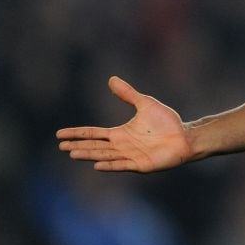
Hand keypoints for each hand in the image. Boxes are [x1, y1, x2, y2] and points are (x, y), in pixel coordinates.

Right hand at [57, 76, 192, 171]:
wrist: (185, 136)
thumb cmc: (166, 122)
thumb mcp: (145, 104)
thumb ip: (128, 94)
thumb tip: (111, 79)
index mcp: (120, 133)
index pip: (94, 133)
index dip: (77, 133)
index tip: (59, 134)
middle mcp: (122, 146)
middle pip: (95, 145)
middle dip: (79, 146)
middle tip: (61, 146)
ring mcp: (130, 156)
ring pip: (105, 155)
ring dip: (90, 154)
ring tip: (73, 154)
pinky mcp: (141, 165)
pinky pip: (122, 165)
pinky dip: (110, 165)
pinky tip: (97, 165)